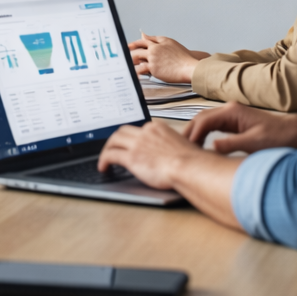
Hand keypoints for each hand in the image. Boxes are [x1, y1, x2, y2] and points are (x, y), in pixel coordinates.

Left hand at [99, 121, 243, 230]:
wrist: (190, 167)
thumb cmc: (192, 162)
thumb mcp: (183, 147)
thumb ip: (173, 147)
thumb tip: (173, 155)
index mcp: (158, 128)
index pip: (139, 129)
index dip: (131, 137)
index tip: (129, 144)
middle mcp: (146, 132)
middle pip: (122, 131)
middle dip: (115, 140)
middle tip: (112, 149)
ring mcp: (137, 143)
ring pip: (113, 140)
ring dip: (107, 149)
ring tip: (105, 159)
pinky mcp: (131, 157)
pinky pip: (110, 155)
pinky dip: (104, 160)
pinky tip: (103, 168)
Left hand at [128, 32, 206, 83]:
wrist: (189, 67)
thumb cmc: (183, 57)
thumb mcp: (170, 43)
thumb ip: (156, 39)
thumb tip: (144, 35)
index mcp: (158, 42)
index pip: (142, 41)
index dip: (133, 44)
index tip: (127, 47)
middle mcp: (154, 49)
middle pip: (137, 49)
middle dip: (129, 53)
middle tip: (122, 57)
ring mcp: (153, 58)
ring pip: (136, 58)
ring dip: (129, 62)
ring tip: (124, 66)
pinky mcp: (153, 68)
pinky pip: (140, 69)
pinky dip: (135, 72)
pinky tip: (131, 74)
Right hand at [183, 102, 296, 154]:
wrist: (293, 133)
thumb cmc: (277, 137)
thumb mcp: (255, 143)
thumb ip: (232, 144)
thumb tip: (212, 146)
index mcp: (232, 112)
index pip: (204, 120)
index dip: (193, 134)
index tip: (186, 148)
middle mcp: (229, 110)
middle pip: (200, 118)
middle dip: (189, 133)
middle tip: (180, 148)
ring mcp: (231, 115)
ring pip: (204, 121)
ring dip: (195, 133)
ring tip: (187, 148)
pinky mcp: (234, 122)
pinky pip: (212, 126)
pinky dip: (203, 134)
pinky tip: (201, 145)